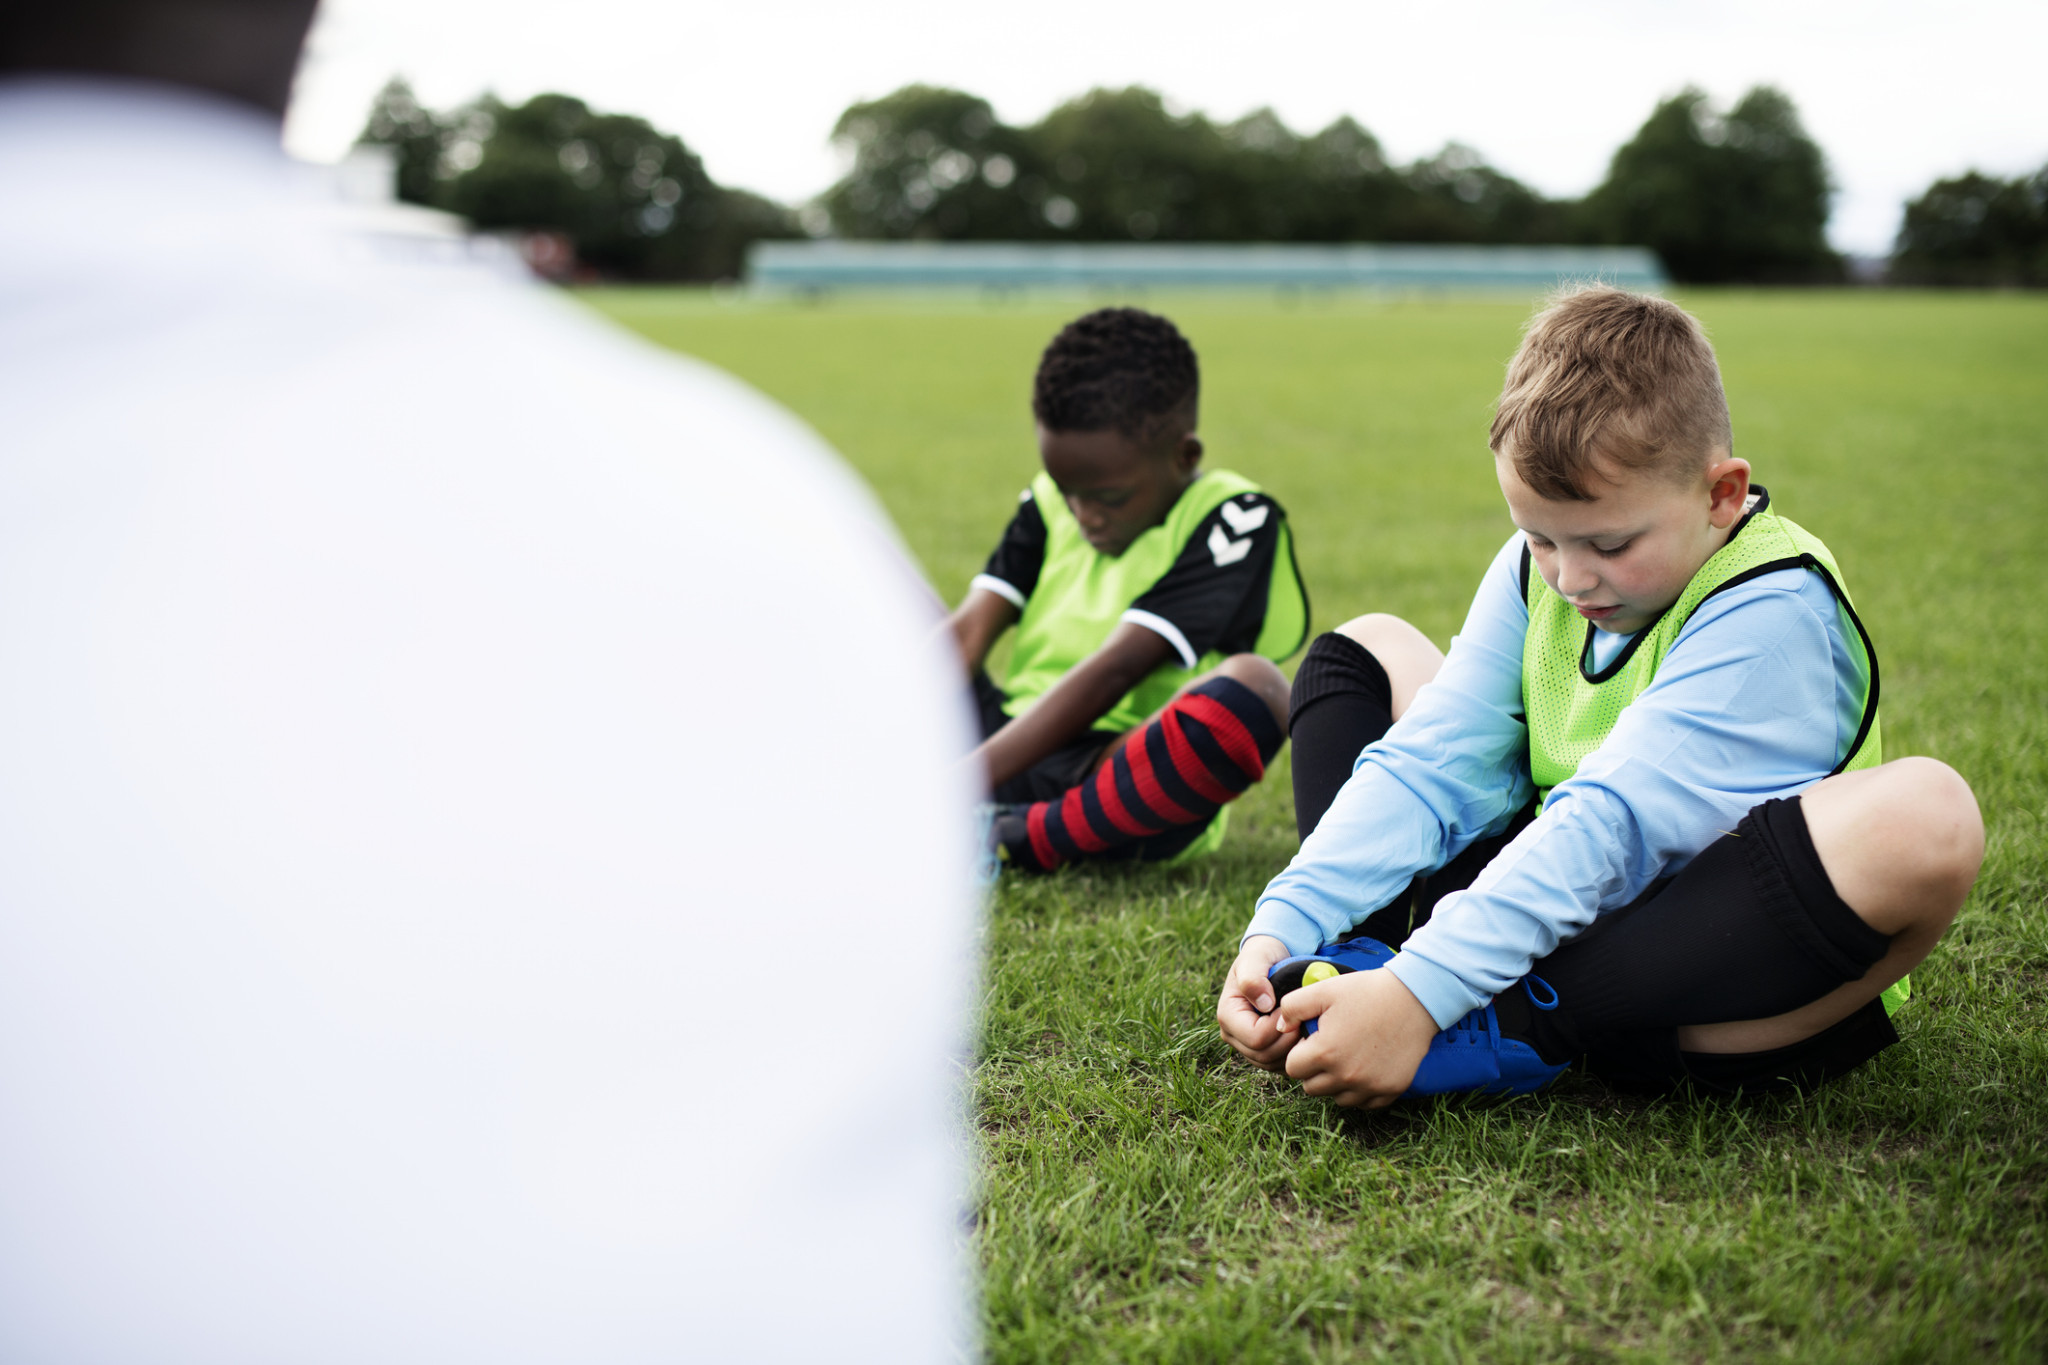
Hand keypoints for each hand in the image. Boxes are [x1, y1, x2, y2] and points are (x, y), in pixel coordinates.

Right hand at [1216, 935, 1295, 1069]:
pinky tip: (1302, 1034)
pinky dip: (1293, 1054)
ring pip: (1272, 1063)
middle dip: (1287, 1040)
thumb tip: (1263, 1004)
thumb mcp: (1256, 958)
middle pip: (1263, 1055)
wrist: (1270, 960)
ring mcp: (1246, 1045)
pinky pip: (1278, 1064)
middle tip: (1303, 1018)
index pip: (1256, 1038)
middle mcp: (1233, 1034)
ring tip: (1304, 1024)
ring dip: (1292, 1048)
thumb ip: (1254, 978)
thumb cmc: (1263, 956)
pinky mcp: (1261, 1051)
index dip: (1278, 1026)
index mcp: (1227, 1015)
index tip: (1291, 1007)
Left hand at [1279, 967, 1438, 1108]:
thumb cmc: (1366, 992)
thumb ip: (1291, 1008)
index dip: (1299, 1052)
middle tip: (1329, 1047)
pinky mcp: (1390, 1090)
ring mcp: (1370, 1086)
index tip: (1313, 1039)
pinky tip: (1364, 1067)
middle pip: (1311, 1088)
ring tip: (1347, 1056)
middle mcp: (1346, 1076)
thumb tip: (1280, 1029)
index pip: (1292, 1068)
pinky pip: (1364, 1103)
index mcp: (1325, 1053)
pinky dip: (1360, 1091)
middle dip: (1314, 1070)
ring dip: (1335, 1083)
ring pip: (1336, 1098)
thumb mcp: (1323, 990)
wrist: (1415, 998)